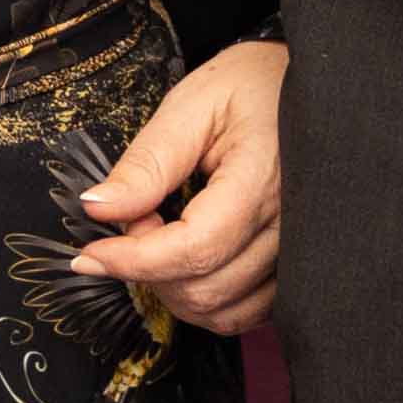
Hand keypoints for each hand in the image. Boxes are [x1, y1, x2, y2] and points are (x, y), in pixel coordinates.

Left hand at [68, 37, 284, 337]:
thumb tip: (97, 209)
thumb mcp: (191, 106)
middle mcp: (291, 227)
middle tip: (135, 221)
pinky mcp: (297, 269)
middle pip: (205, 287)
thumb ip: (146, 162)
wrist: (312, 92)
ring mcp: (298, 254)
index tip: (90, 253)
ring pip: (223, 311)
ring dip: (174, 290)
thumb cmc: (250, 88)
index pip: (195, 248)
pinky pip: (245, 313)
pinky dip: (205, 300)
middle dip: (149, 269)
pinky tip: (186, 264)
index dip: (134, 260)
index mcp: (263, 179)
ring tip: (161, 238)